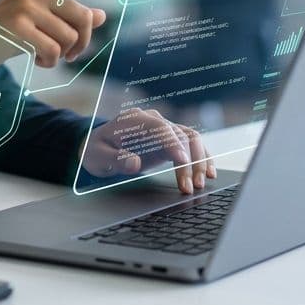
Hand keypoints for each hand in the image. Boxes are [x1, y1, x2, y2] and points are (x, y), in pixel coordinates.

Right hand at [0, 0, 119, 70]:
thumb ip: (69, 16)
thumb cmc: (10, 31)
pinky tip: (36, 60)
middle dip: (82, 42)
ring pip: (69, 38)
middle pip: (83, 18)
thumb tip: (101, 15)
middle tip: (72, 55)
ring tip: (43, 55)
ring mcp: (28, 6)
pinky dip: (49, 62)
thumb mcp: (41, 20)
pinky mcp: (19, 25)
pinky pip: (53, 51)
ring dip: (61, 55)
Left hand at [82, 108, 215, 194]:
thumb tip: (133, 163)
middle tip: (190, 185)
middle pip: (179, 135)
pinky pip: (191, 145)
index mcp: (134, 119)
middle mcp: (153, 120)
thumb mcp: (97, 156)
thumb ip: (115, 159)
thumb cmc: (96, 150)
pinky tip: (208, 173)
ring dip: (199, 160)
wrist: (97, 145)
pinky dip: (202, 158)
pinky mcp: (170, 141)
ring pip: (191, 139)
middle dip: (189, 161)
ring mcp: (164, 129)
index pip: (160, 127)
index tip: (182, 162)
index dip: (173, 143)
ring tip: (200, 183)